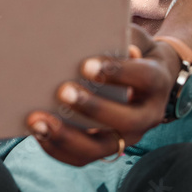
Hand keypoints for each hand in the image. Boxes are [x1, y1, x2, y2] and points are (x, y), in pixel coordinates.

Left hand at [26, 25, 175, 165]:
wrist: (149, 76)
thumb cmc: (129, 51)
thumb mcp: (130, 36)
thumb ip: (118, 36)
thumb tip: (91, 34)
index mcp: (155, 81)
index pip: (143, 78)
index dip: (117, 73)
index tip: (86, 65)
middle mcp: (147, 115)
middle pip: (125, 121)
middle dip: (92, 108)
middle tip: (62, 91)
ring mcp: (127, 135)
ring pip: (101, 148)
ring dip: (67, 137)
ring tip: (37, 121)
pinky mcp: (107, 147)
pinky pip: (82, 157)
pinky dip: (57, 148)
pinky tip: (36, 131)